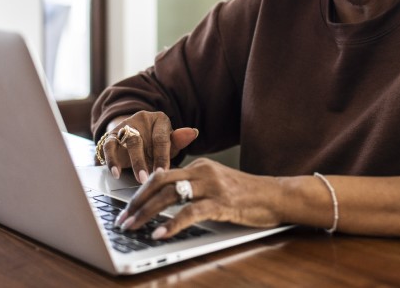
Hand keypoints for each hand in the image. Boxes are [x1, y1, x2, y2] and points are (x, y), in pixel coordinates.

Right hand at [98, 111, 198, 182]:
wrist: (136, 135)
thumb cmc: (157, 143)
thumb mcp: (169, 143)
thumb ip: (179, 141)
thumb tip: (193, 132)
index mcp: (159, 120)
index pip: (161, 138)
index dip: (162, 157)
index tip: (163, 173)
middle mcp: (141, 119)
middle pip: (141, 140)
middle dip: (144, 162)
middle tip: (147, 179)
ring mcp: (125, 126)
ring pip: (126, 142)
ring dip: (132, 162)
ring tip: (137, 179)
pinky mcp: (111, 135)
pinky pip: (108, 146)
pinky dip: (111, 160)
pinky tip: (116, 174)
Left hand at [115, 158, 284, 238]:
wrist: (276, 196)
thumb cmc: (247, 195)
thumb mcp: (217, 185)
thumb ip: (195, 188)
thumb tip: (166, 201)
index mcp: (199, 167)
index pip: (161, 175)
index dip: (141, 192)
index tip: (127, 208)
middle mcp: (203, 172)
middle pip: (159, 182)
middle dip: (136, 202)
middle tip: (122, 219)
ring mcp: (212, 186)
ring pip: (170, 196)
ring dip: (147, 213)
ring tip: (133, 227)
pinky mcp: (222, 202)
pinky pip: (190, 212)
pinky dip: (172, 224)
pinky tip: (161, 233)